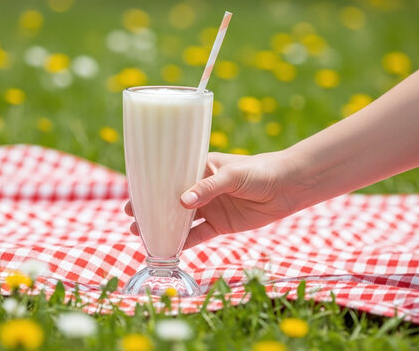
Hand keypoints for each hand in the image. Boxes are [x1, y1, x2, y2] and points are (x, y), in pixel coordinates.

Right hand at [124, 150, 300, 248]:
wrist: (286, 187)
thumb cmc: (258, 171)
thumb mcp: (232, 175)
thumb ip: (208, 187)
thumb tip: (183, 202)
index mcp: (200, 168)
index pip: (169, 176)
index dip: (151, 186)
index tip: (133, 195)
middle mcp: (201, 188)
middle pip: (170, 200)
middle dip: (151, 209)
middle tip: (132, 218)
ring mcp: (210, 207)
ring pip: (180, 220)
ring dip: (163, 227)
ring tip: (142, 235)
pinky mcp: (220, 225)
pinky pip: (197, 235)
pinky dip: (183, 242)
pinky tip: (168, 249)